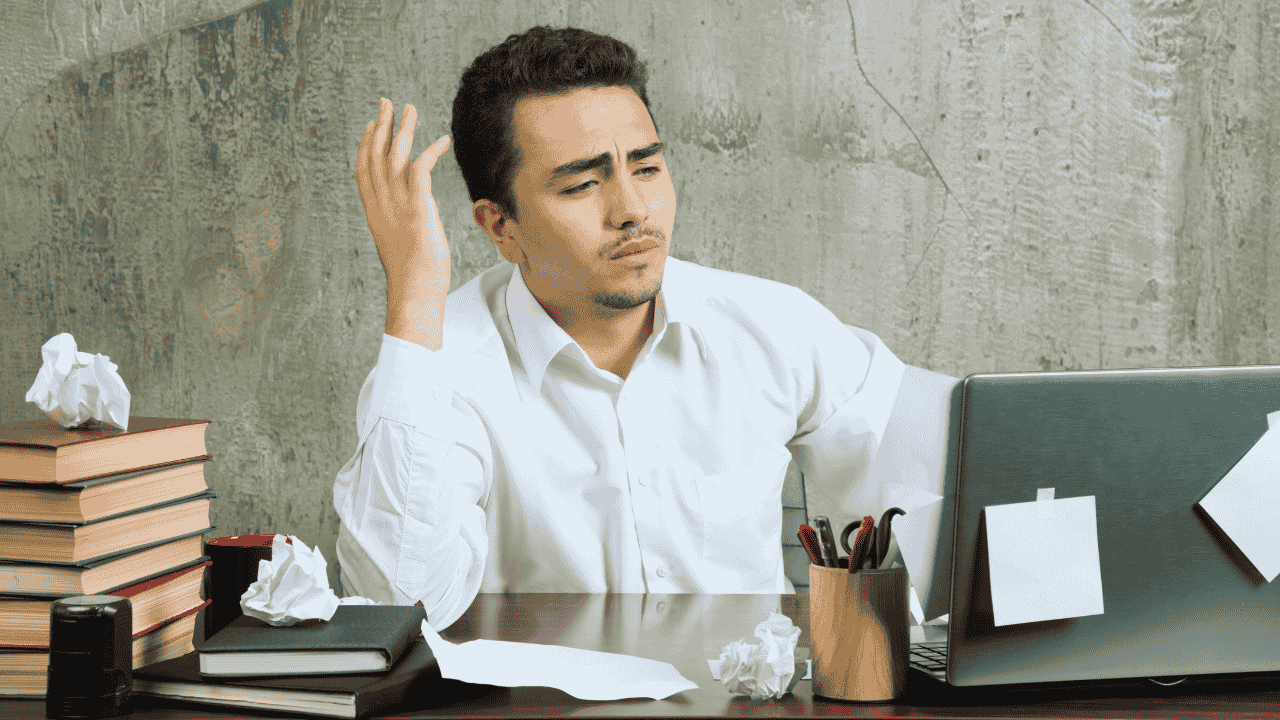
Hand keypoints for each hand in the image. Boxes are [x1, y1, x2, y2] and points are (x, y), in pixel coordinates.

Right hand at [355, 98, 452, 345]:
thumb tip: (408, 221)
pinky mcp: (417, 205)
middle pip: (374, 154)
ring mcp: (397, 203)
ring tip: (410, 108)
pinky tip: (441, 140)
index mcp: (373, 211)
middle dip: (379, 125)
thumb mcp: (399, 244)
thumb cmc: (413, 275)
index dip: (365, 145)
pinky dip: (430, 150)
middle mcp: (380, 203)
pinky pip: (420, 167)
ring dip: (402, 128)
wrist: (415, 290)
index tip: (370, 125)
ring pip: (394, 154)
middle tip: (385, 102)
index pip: (363, 170)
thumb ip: (399, 224)